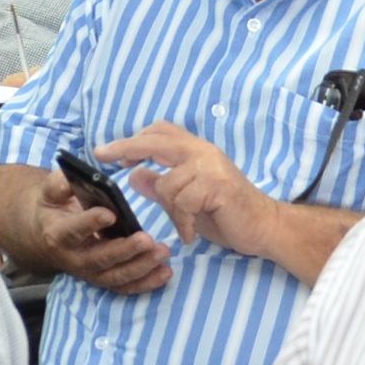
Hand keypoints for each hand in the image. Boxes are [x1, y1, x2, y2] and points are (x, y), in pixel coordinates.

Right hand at [33, 169, 170, 295]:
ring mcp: (90, 273)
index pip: (74, 231)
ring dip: (141, 267)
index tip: (111, 214)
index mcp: (59, 234)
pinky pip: (125, 287)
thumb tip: (73, 177)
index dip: (91, 223)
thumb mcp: (50, 193)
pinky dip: (146, 283)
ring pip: (115, 277)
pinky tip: (165, 272)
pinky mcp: (103, 280)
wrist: (46, 236)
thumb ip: (59, 184)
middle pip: (100, 259)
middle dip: (125, 250)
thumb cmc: (54, 209)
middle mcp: (74, 259)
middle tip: (147, 239)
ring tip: (162, 252)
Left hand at [99, 125, 271, 256]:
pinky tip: (192, 233)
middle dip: (126, 147)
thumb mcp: (186, 199)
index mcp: (195, 151)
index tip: (110, 152)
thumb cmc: (226, 213)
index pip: (161, 131)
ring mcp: (210, 167)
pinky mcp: (217, 186)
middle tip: (101, 155)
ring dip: (172, 211)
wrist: (263, 226)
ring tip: (186, 225)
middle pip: (156, 140)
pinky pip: (183, 203)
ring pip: (167, 184)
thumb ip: (162, 185)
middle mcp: (202, 152)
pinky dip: (183, 223)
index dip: (135, 138)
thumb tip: (134, 174)